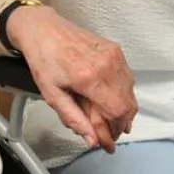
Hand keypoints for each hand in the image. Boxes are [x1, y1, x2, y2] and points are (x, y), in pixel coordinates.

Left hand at [6, 5, 136, 151]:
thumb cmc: (44, 59)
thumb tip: (91, 139)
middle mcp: (106, 65)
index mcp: (88, 78)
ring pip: (130, 93)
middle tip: (108, 135)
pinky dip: (123, 94)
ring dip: (123, 111)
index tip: (108, 144)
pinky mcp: (116, 50)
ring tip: (110, 121)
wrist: (43, 29)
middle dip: (120, 125)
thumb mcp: (51, 95)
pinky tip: (111, 101)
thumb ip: (74, 118)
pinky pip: (128, 79)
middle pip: (127, 105)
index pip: (116, 112)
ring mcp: (114, 56)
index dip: (114, 132)